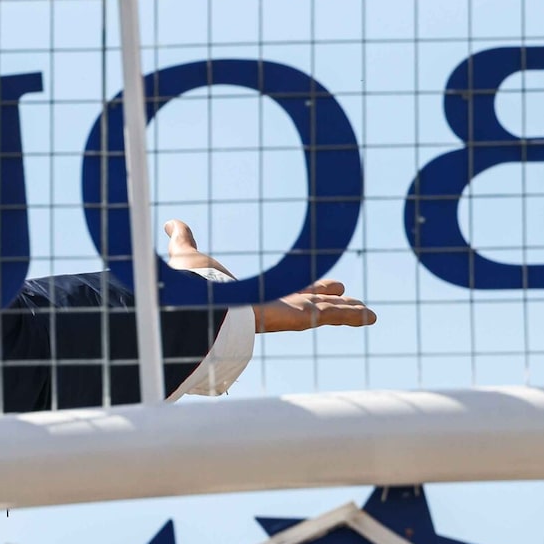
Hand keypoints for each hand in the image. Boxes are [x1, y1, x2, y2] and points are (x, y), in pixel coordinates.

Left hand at [163, 219, 377, 334]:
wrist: (196, 307)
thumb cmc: (190, 288)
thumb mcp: (188, 257)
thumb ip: (183, 241)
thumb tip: (171, 225)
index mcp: (253, 298)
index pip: (285, 294)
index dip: (303, 289)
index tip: (319, 286)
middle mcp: (273, 309)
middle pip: (310, 304)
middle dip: (330, 300)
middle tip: (344, 292)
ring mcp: (288, 315)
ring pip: (327, 313)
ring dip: (348, 311)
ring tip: (369, 313)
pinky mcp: (297, 318)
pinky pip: (331, 317)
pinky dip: (353, 317)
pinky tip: (372, 317)